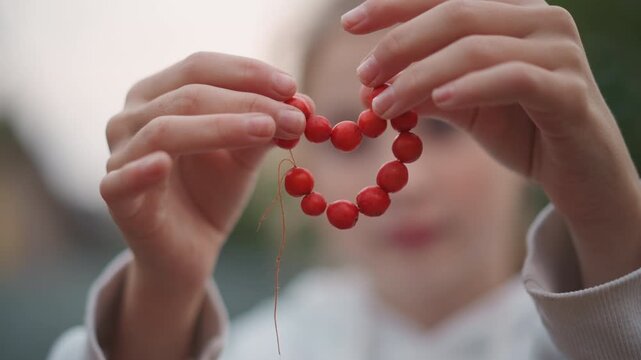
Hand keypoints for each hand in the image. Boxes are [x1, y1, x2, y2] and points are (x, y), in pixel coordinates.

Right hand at [100, 52, 308, 358]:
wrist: (188, 250)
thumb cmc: (211, 193)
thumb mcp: (244, 154)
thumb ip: (265, 128)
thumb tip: (300, 104)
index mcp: (158, 95)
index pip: (201, 67)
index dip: (247, 72)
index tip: (293, 87)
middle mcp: (131, 116)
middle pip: (188, 94)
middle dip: (247, 102)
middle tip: (294, 116)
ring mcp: (118, 155)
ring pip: (165, 129)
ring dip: (221, 127)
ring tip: (266, 130)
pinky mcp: (113, 196)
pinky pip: (121, 180)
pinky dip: (141, 170)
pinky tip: (164, 164)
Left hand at [344, 0, 640, 286]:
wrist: (578, 176)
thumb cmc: (520, 131)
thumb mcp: (462, 104)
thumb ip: (425, 86)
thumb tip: (373, 83)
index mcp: (513, 12)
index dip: (394, 6)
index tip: (349, 24)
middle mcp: (541, 18)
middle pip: (456, 14)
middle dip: (401, 43)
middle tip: (364, 75)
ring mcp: (560, 51)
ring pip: (477, 48)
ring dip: (421, 75)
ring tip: (384, 104)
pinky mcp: (570, 90)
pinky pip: (513, 79)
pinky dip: (470, 88)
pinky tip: (437, 102)